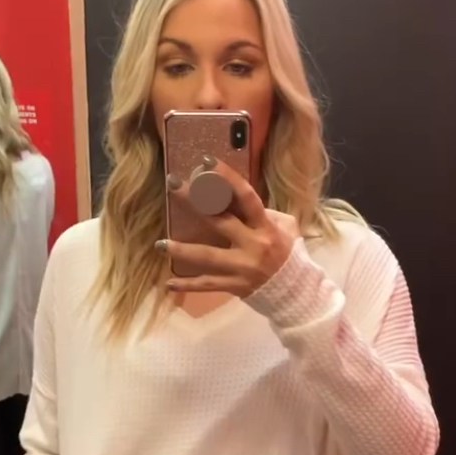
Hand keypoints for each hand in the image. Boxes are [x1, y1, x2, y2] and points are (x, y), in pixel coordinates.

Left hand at [161, 161, 298, 295]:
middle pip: (219, 221)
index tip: (207, 162)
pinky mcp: (234, 285)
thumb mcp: (286, 229)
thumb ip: (265, 213)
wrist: (295, 293)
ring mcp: (241, 268)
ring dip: (182, 250)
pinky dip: (188, 285)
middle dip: (194, 201)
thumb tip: (240, 198)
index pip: (246, 197)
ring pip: (207, 257)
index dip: (227, 178)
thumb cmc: (289, 255)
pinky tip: (168, 284)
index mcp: (265, 227)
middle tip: (172, 185)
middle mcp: (252, 245)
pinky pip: (207, 285)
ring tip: (160, 244)